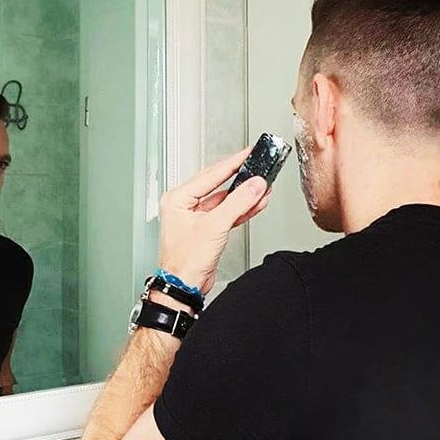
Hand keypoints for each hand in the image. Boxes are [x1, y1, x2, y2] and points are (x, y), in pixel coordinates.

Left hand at [158, 146, 270, 295]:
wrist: (184, 286)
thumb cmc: (184, 262)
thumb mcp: (214, 226)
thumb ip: (237, 203)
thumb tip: (253, 185)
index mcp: (177, 199)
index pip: (210, 174)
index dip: (232, 163)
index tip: (248, 153)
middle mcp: (184, 206)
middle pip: (218, 184)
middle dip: (241, 178)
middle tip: (258, 165)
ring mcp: (196, 218)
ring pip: (225, 200)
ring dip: (244, 195)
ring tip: (263, 186)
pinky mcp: (206, 230)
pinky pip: (226, 214)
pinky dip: (241, 210)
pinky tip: (255, 203)